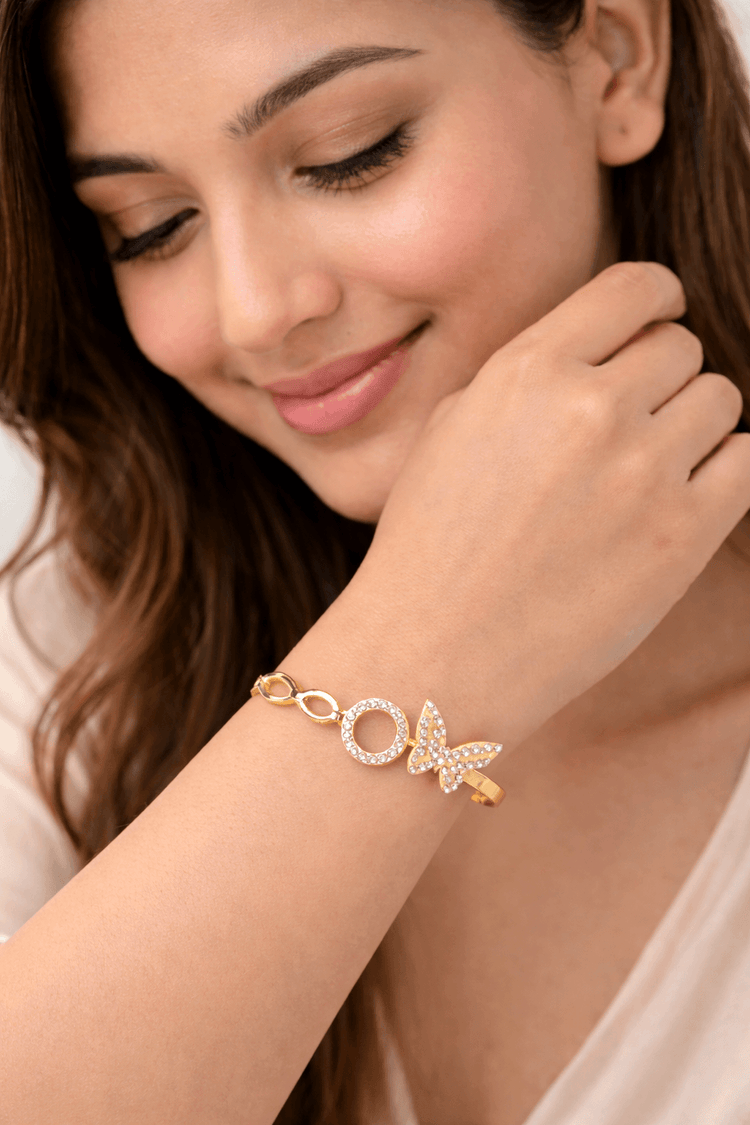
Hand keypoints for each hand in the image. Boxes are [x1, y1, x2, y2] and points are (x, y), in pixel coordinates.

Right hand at [352, 262, 749, 748]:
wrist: (436, 652)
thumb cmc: (430, 545)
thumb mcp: (452, 430)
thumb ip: (528, 376)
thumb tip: (599, 349)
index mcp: (528, 370)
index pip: (635, 286)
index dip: (657, 299)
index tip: (659, 318)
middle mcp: (591, 406)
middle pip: (681, 346)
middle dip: (662, 376)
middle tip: (633, 423)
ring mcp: (643, 470)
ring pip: (720, 398)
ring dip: (692, 424)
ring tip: (647, 469)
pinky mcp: (683, 535)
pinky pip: (747, 461)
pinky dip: (723, 469)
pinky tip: (682, 495)